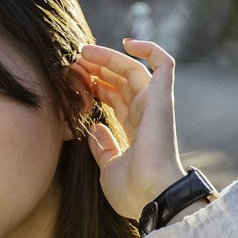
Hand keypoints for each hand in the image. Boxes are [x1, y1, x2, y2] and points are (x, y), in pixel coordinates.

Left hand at [76, 38, 184, 219]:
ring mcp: (155, 104)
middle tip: (74, 61)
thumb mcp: (108, 169)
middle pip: (121, 81)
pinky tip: (127, 42)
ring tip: (83, 52)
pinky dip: (149, 48)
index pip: (116, 100)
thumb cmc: (132, 191)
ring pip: (133, 68)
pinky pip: (163, 63)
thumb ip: (103, 148)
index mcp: (135, 131)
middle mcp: (146, 114)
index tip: (75, 81)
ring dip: (108, 58)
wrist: (151, 195)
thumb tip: (93, 128)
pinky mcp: (162, 97)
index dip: (97, 87)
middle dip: (97, 69)